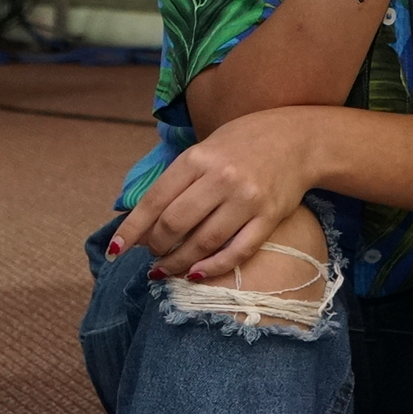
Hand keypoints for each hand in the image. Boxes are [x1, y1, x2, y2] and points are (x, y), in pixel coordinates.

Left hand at [108, 107, 332, 282]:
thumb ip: (177, 183)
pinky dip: (212, 267)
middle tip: (151, 255)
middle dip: (155, 247)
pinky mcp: (269, 218)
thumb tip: (143, 223)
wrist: (298, 139)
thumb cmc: (242, 144)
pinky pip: (237, 251)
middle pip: (175, 225)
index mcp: (197, 159)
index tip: (115, 251)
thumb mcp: (203, 151)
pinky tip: (195, 274)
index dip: (131, 230)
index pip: (154, 201)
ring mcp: (246, 200)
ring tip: (166, 270)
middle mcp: (220, 179)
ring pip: (203, 243)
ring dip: (178, 263)